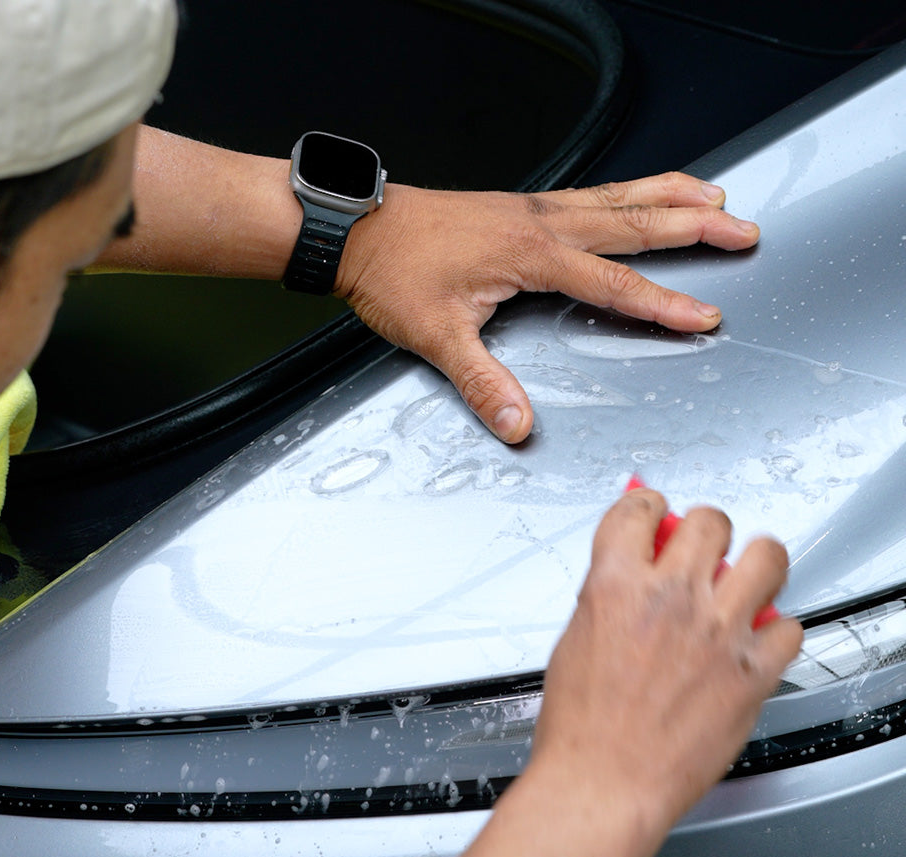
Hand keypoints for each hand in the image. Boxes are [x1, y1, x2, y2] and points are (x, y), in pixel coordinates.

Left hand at [336, 173, 759, 443]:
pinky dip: (630, 188)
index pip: (612, 283)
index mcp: (530, 255)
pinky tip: (639, 194)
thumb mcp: (435, 335)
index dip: (662, 302)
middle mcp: (540, 224)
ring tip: (715, 196)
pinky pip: (593, 191)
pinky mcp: (520, 207)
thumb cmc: (393, 273)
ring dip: (672, 195)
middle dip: (695, 228)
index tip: (702, 316)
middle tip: (744, 231)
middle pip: (635, 222)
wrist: (357, 228)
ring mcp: (533, 209)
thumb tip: (517, 424)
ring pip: (619, 196)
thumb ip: (481, 381)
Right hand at [532, 488, 801, 839]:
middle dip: (704, 526)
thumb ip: (607, 598)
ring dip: (756, 559)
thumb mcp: (573, 640)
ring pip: (766, 556)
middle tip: (703, 543)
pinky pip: (789, 627)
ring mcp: (717, 633)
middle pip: (709, 521)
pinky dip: (775, 630)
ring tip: (749, 572)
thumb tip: (627, 578)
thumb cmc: (579, 727)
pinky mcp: (751, 673)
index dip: (649, 504)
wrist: (603, 783)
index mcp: (616, 585)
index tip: (656, 511)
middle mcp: (671, 599)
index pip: (639, 510)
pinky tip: (756, 638)